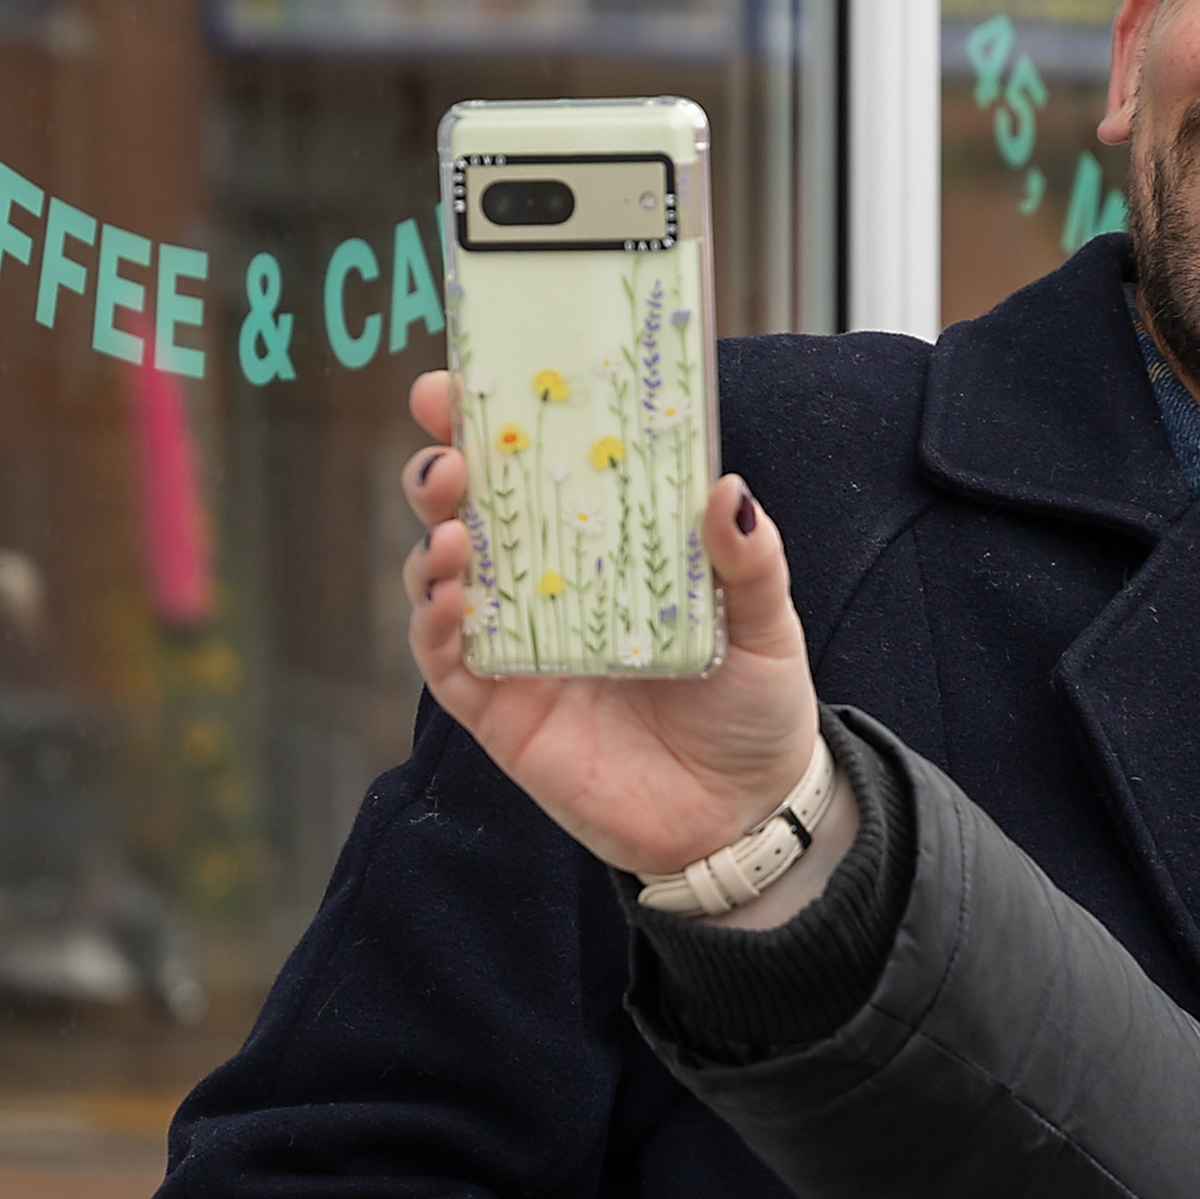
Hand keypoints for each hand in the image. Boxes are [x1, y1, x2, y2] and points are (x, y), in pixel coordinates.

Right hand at [400, 367, 823, 879]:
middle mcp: (547, 586)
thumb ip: (748, 561)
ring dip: (433, 543)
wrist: (742, 816)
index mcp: (603, 545)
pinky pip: (444, 661)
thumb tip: (727, 490)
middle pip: (468, 509)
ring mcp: (516, 645)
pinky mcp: (498, 711)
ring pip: (440, 576)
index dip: (487, 422)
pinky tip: (456, 602)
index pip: (535, 467)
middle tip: (449, 455)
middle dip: (440, 468)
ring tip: (455, 530)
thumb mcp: (766, 624)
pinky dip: (434, 626)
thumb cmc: (752, 708)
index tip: (461, 382)